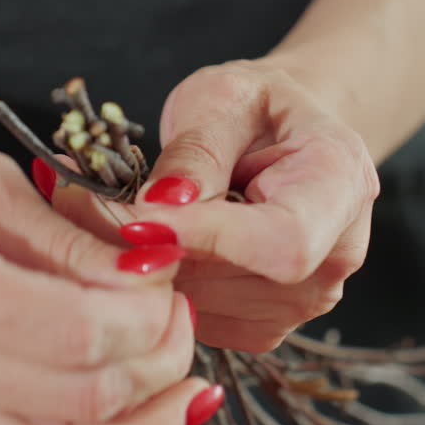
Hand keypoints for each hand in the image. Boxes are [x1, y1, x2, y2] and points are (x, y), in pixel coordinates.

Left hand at [49, 60, 378, 352]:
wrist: (278, 137)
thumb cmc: (254, 107)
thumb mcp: (224, 98)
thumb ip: (197, 149)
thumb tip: (159, 206)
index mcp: (341, 186)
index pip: (284, 241)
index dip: (210, 236)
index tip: (141, 210)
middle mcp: (335, 257)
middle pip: (235, 279)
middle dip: (153, 244)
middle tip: (83, 199)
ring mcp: (302, 301)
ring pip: (203, 306)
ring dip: (142, 265)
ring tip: (105, 213)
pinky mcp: (262, 326)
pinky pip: (196, 321)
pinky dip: (153, 288)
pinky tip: (140, 242)